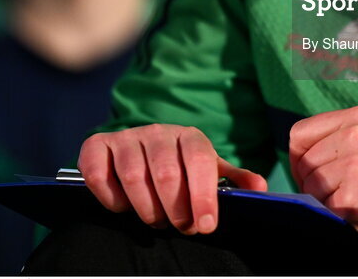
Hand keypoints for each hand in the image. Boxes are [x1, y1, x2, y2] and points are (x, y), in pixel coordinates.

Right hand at [79, 124, 266, 233]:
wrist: (139, 150)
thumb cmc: (180, 167)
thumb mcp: (208, 172)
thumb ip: (233, 180)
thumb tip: (260, 188)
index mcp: (189, 137)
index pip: (200, 161)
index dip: (203, 196)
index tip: (205, 225)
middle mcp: (158, 132)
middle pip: (166, 172)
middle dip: (175, 208)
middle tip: (179, 225)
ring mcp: (126, 137)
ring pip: (134, 176)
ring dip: (145, 208)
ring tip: (154, 218)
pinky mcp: (96, 146)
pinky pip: (99, 174)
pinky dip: (110, 197)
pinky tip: (122, 206)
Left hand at [289, 106, 357, 254]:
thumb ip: (346, 143)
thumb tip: (306, 164)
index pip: (301, 134)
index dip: (300, 158)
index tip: (310, 174)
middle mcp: (353, 133)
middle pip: (303, 163)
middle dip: (314, 184)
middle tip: (343, 197)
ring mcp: (351, 164)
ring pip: (311, 188)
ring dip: (330, 201)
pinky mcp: (351, 197)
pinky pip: (327, 210)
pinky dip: (345, 218)